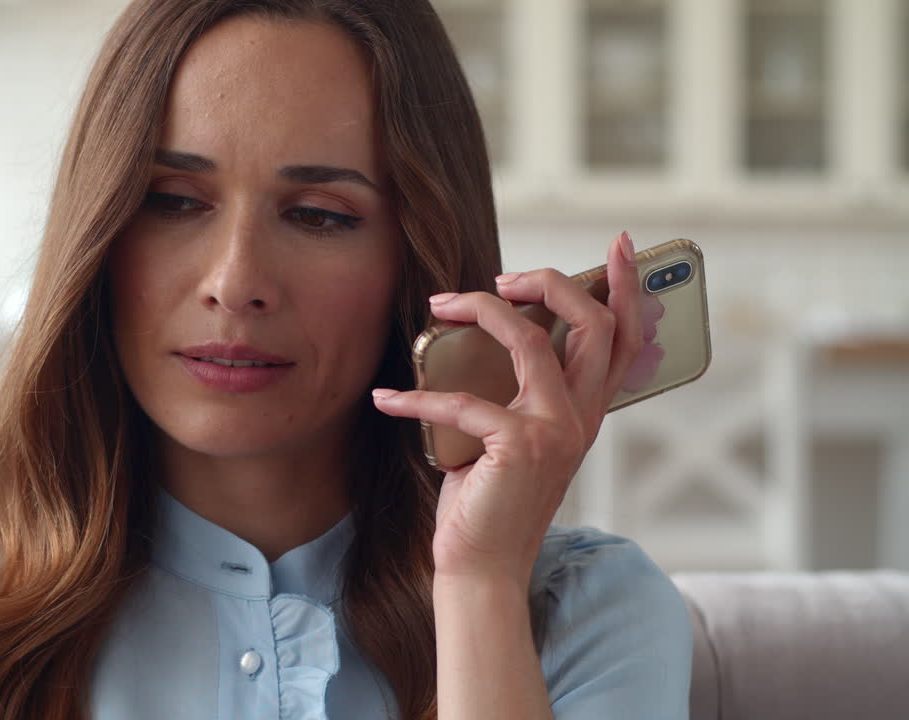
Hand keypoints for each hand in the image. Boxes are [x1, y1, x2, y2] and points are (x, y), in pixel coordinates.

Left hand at [372, 231, 643, 583]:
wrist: (481, 566)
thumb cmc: (489, 500)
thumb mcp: (513, 437)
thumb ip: (518, 392)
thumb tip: (488, 334)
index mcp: (584, 413)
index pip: (623, 340)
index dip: (625, 289)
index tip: (616, 245)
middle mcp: (580, 418)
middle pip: (593, 324)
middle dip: (552, 281)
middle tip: (504, 275)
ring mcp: (555, 431)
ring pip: (531, 340)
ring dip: (480, 309)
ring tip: (439, 303)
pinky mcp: (519, 446)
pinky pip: (462, 398)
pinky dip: (415, 394)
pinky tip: (385, 397)